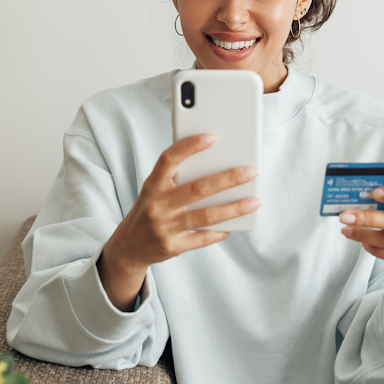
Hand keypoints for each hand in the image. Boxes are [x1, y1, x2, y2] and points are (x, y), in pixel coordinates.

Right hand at [97, 133, 259, 310]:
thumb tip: (217, 163)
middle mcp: (158, 205)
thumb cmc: (150, 209)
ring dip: (234, 208)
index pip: (169, 159)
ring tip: (254, 201)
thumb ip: (177, 177)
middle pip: (198, 188)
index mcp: (152, 185)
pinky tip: (235, 225)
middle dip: (228, 179)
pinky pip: (203, 238)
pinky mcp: (173, 247)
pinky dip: (221, 231)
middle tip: (251, 171)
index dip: (189, 146)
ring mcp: (165, 227)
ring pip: (207, 215)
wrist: (129, 246)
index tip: (212, 137)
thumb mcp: (155, 189)